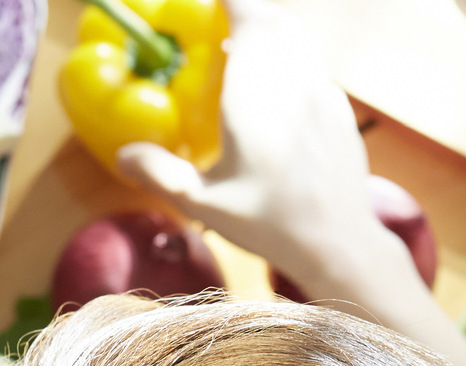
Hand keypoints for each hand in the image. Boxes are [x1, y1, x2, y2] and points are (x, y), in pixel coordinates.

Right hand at [114, 0, 415, 299]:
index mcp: (255, 97)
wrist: (338, 242)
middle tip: (229, 18)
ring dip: (277, 31)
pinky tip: (283, 88)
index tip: (217, 1)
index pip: (250, 21)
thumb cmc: (268, 223)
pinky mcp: (341, 114)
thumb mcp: (204, 204)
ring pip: (301, 41)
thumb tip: (123, 156)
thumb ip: (162, 174)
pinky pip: (317, 69)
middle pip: (278, 23)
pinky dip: (297, 61)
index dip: (234, 2)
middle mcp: (293, 85)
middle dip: (254, 13)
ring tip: (254, 44)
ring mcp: (323, 96)